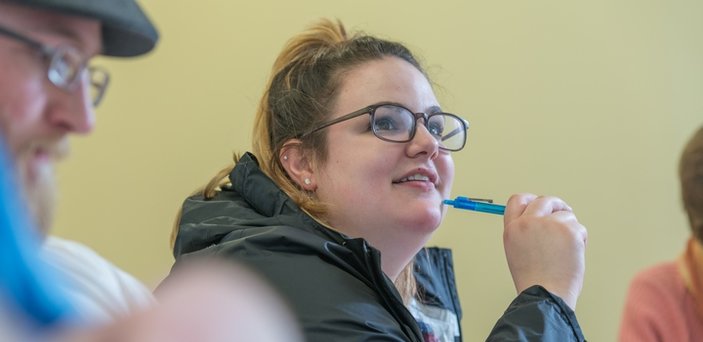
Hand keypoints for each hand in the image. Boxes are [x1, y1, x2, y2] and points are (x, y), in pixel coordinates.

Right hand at [503, 193, 586, 309]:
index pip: (518, 200)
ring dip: (569, 229)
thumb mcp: (518, 250)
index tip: (541, 205)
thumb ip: (525, 231)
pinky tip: (572, 256)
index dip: (531, 200)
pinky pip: (579, 228)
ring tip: (564, 252)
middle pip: (545, 200)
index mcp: (512, 228)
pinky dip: (580, 240)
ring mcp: (549, 224)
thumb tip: (542, 216)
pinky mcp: (568, 230)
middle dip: (557, 206)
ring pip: (566, 215)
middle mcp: (528, 222)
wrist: (545, 294)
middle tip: (564, 215)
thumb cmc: (534, 279)